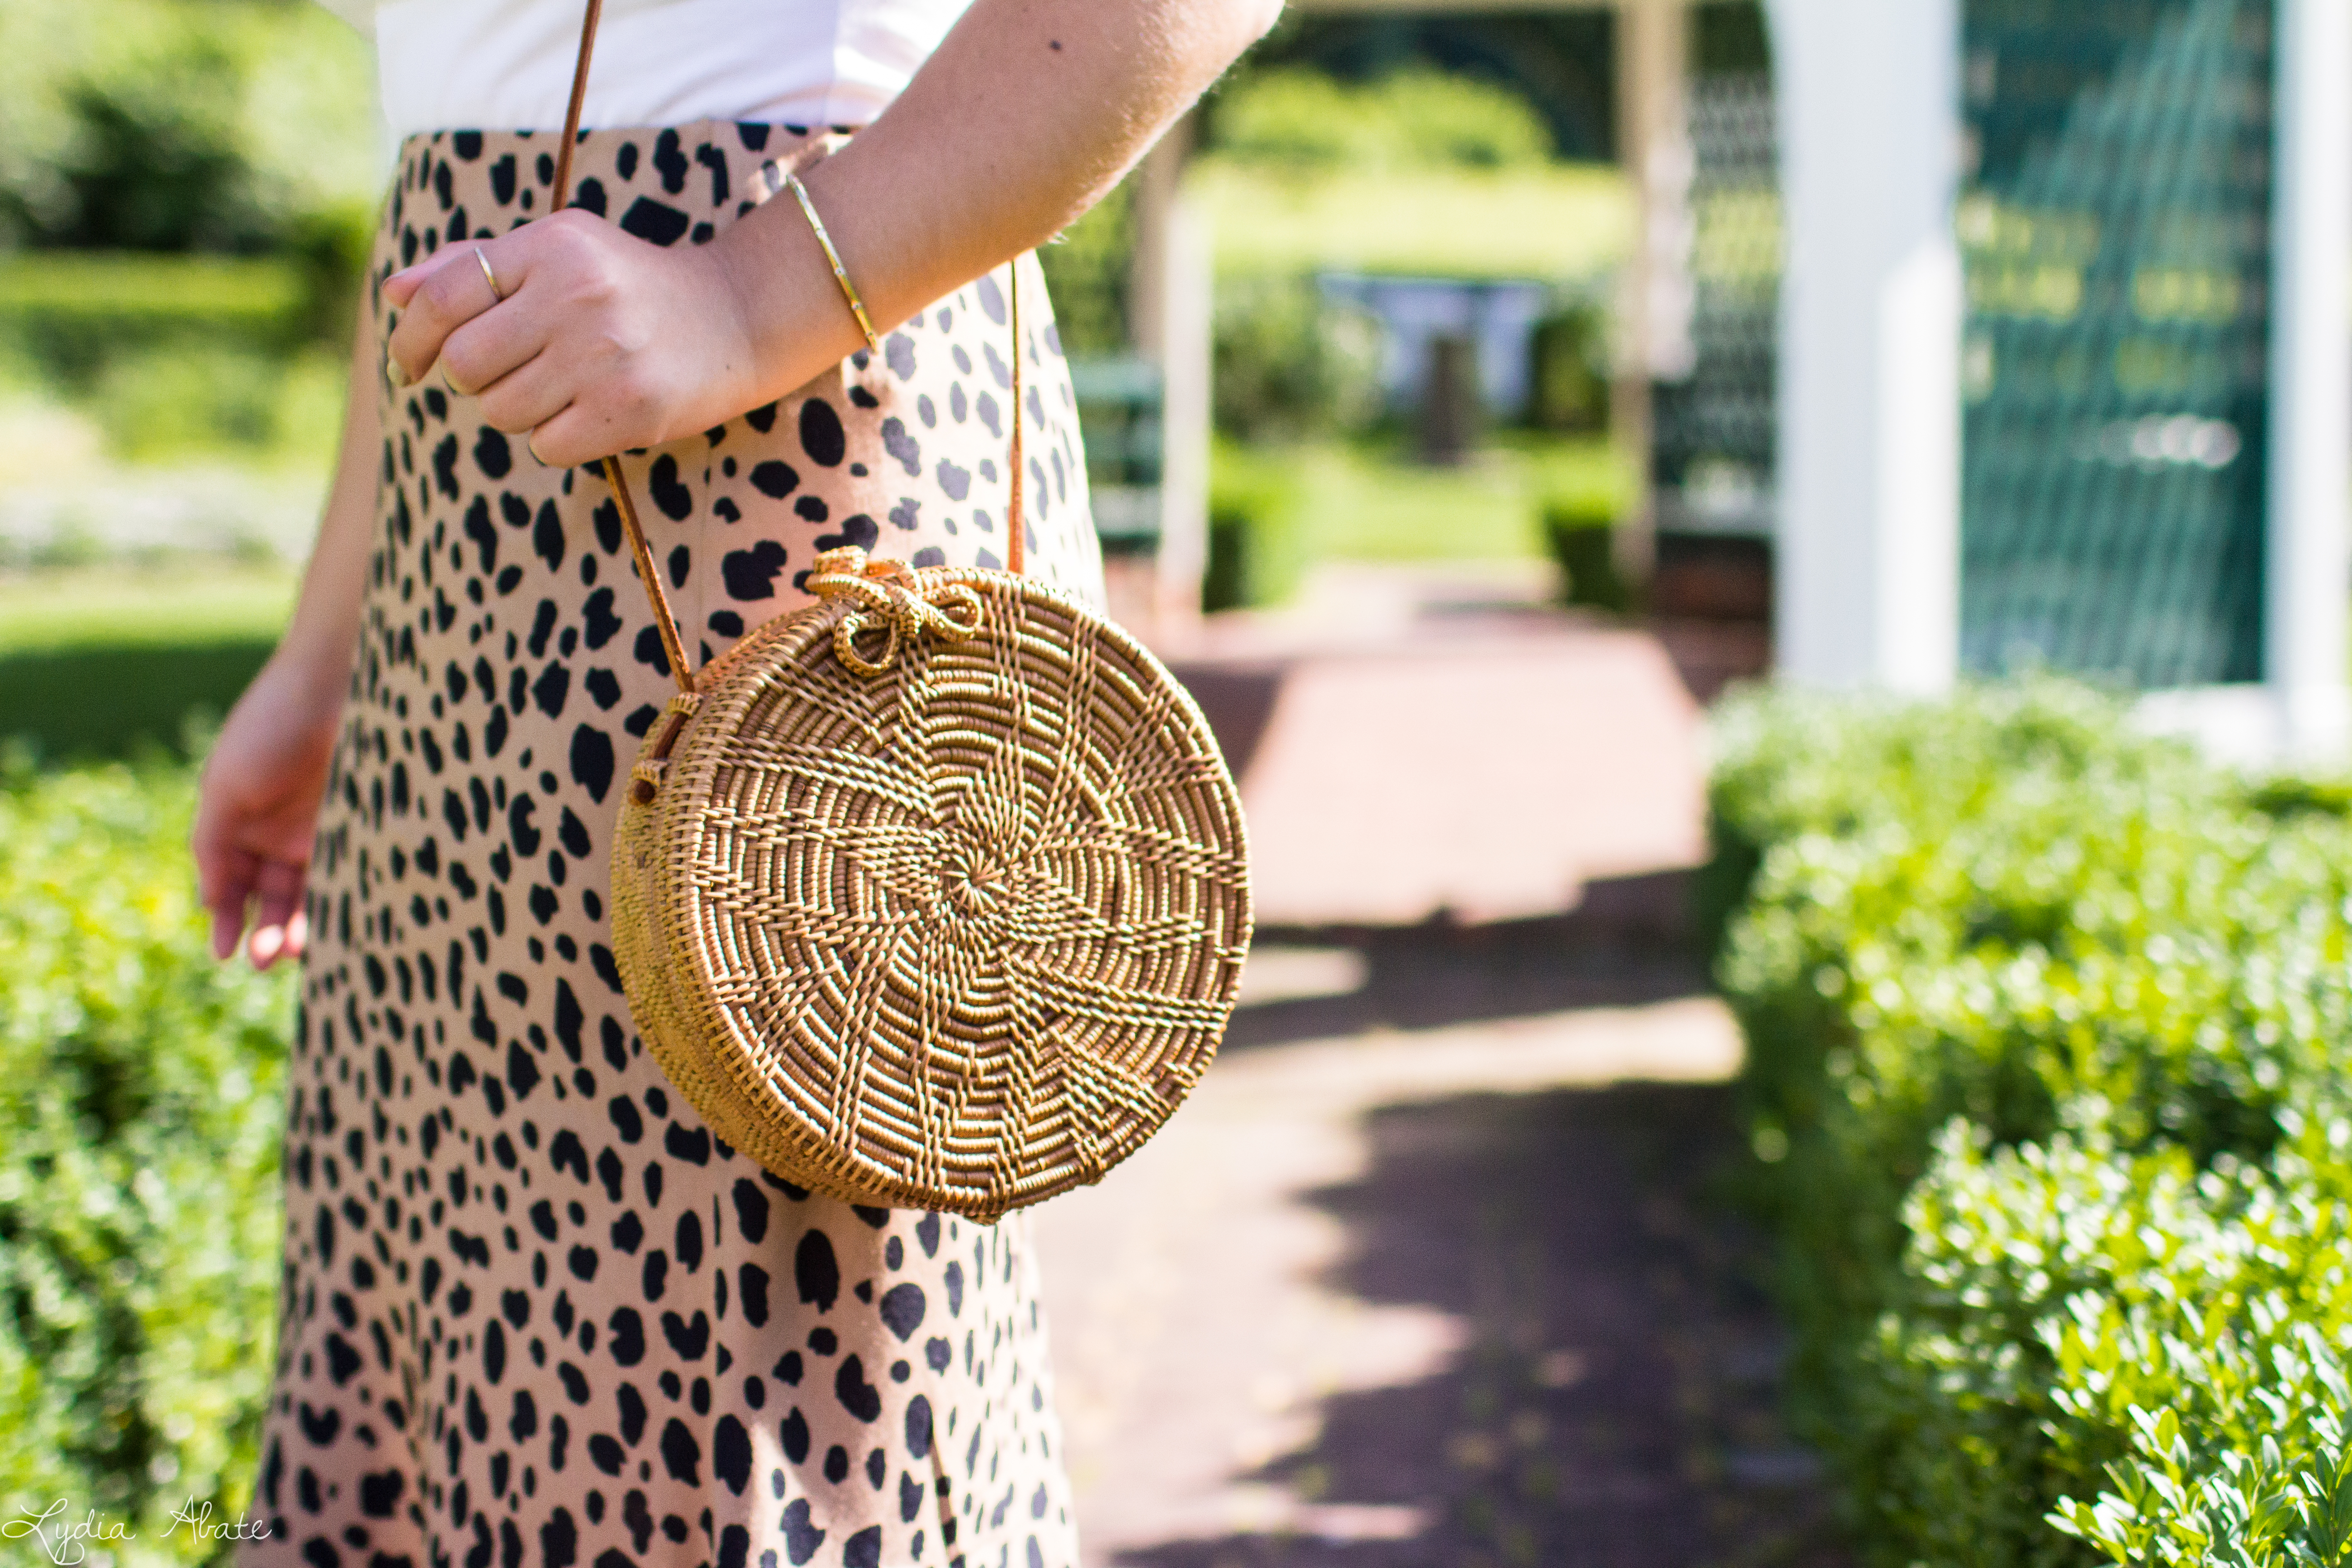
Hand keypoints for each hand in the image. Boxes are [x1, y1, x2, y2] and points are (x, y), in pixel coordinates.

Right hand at [192, 654, 344, 969]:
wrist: (338, 677)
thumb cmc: (272, 725)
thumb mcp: (226, 785)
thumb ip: (214, 844)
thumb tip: (213, 900)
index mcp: (242, 826)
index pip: (233, 887)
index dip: (229, 921)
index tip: (227, 953)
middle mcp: (285, 834)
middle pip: (275, 898)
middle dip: (269, 932)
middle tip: (267, 959)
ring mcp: (328, 831)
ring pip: (317, 894)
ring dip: (305, 927)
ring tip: (298, 951)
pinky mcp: (370, 826)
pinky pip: (358, 874)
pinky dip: (347, 901)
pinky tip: (340, 924)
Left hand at [383, 209, 763, 467]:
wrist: (736, 315)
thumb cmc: (629, 284)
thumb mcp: (558, 251)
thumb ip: (473, 265)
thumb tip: (392, 292)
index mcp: (550, 244)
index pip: (443, 297)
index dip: (410, 339)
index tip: (409, 367)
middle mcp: (575, 293)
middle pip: (464, 366)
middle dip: (474, 380)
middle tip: (512, 373)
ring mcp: (604, 353)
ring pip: (502, 412)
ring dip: (518, 411)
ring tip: (561, 389)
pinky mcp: (629, 408)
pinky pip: (546, 446)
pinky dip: (556, 440)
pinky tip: (589, 414)